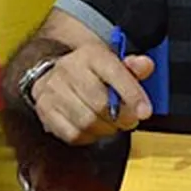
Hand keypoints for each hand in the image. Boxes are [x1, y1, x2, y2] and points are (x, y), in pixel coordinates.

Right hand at [31, 43, 154, 145]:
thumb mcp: (113, 63)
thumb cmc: (90, 73)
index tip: (145, 112)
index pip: (114, 73)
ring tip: (110, 123)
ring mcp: (53, 90)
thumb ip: (133, 67)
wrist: (54, 74)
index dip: (132, 94)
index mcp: (90, 54)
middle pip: (100, 103)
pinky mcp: (45, 110)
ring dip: (106, 129)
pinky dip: (88, 136)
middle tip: (129, 120)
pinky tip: (93, 128)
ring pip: (87, 122)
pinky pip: (72, 134)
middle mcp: (69, 69)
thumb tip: (145, 65)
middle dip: (121, 118)